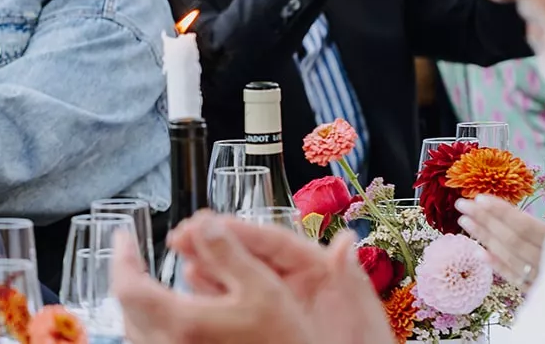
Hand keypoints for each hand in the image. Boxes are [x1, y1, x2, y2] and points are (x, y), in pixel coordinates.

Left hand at [113, 221, 316, 343]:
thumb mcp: (264, 291)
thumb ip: (228, 253)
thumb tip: (203, 221)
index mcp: (182, 322)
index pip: (128, 285)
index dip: (121, 257)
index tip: (124, 236)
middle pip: (127, 307)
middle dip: (126, 275)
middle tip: (132, 252)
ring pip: (134, 330)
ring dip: (136, 302)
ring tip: (147, 280)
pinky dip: (147, 324)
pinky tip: (167, 316)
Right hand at [171, 214, 392, 343]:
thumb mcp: (362, 319)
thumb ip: (351, 280)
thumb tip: (347, 240)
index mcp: (317, 272)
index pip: (275, 242)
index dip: (242, 229)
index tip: (212, 221)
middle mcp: (291, 282)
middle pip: (248, 253)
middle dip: (215, 239)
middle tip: (185, 232)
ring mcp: (273, 303)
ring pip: (235, 274)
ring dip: (208, 261)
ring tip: (181, 251)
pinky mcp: (259, 323)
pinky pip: (231, 300)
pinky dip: (211, 289)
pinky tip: (190, 282)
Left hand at [459, 195, 544, 290]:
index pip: (525, 226)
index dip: (501, 211)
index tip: (479, 198)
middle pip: (511, 239)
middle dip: (485, 220)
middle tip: (461, 205)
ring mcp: (544, 279)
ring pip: (509, 258)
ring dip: (485, 239)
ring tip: (464, 222)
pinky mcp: (541, 292)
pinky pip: (515, 279)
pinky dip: (497, 266)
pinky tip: (478, 253)